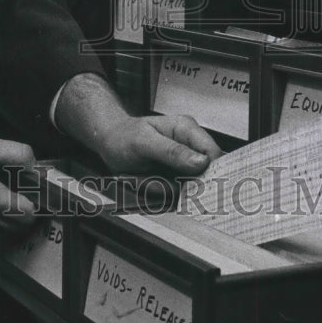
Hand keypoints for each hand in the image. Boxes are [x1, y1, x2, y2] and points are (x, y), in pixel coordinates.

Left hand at [55, 73, 220, 177]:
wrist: (109, 142)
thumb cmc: (124, 136)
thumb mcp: (144, 142)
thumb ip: (172, 151)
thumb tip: (201, 162)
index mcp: (187, 129)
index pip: (212, 153)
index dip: (208, 171)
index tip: (191, 183)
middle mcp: (188, 146)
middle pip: (201, 176)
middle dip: (176, 183)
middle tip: (152, 177)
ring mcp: (181, 163)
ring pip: (184, 188)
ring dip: (161, 188)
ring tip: (142, 175)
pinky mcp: (172, 177)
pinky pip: (171, 193)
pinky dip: (155, 191)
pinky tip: (143, 179)